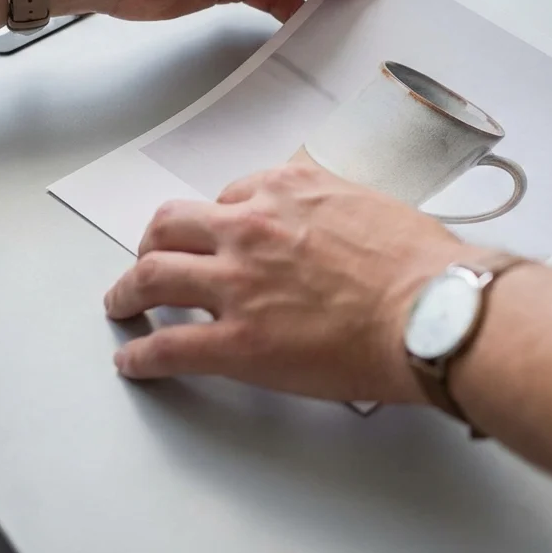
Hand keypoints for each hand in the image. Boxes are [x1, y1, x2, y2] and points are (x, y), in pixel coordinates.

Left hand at [103, 162, 475, 402]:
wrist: (432, 310)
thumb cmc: (420, 265)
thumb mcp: (372, 205)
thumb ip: (333, 208)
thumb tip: (330, 226)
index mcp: (286, 190)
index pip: (228, 198)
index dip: (217, 221)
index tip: (215, 235)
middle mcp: (250, 228)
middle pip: (171, 225)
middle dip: (154, 243)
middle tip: (149, 259)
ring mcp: (237, 284)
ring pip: (151, 276)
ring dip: (126, 291)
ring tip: (120, 304)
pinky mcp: (236, 341)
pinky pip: (167, 347)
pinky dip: (141, 356)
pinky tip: (134, 362)